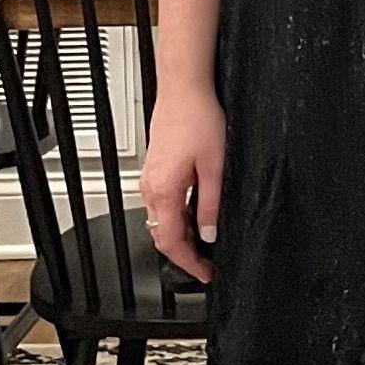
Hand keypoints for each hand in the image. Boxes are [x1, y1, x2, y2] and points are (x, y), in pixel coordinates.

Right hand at [141, 82, 226, 282]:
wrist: (184, 89)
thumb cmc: (198, 119)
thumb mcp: (215, 167)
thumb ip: (210, 204)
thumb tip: (210, 233)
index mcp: (164, 190)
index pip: (172, 242)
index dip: (189, 263)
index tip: (204, 274)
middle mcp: (151, 187)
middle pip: (162, 235)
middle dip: (183, 254)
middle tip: (205, 264)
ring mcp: (150, 178)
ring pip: (160, 220)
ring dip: (179, 236)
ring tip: (203, 242)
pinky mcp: (154, 170)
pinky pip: (161, 204)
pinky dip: (175, 218)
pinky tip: (193, 215)